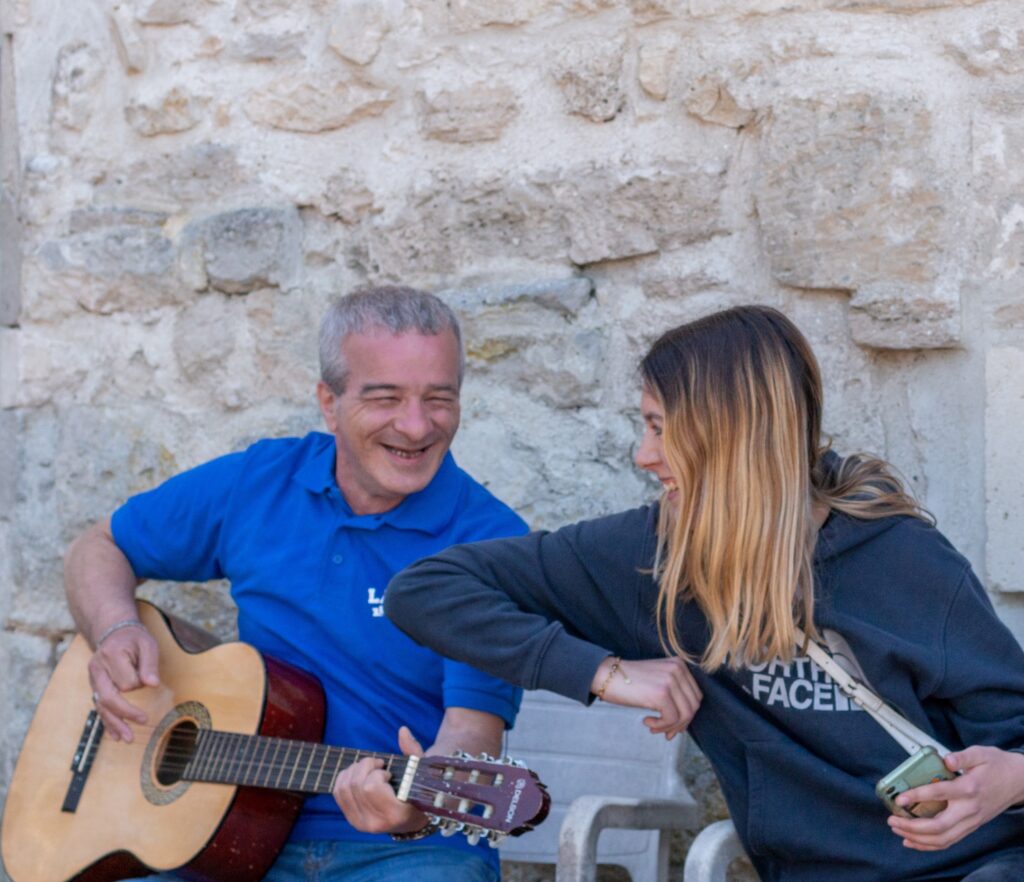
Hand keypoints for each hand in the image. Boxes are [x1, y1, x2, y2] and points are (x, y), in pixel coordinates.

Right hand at [87, 624, 159, 742]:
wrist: (113, 633)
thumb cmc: (134, 639)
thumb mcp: (147, 643)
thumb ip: (150, 663)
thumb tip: (152, 685)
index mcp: (111, 656)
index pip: (126, 682)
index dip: (139, 683)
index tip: (147, 677)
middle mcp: (97, 669)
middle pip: (108, 698)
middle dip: (125, 713)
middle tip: (144, 721)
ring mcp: (93, 680)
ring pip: (101, 706)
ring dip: (114, 724)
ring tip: (127, 739)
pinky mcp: (95, 687)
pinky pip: (99, 707)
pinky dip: (107, 722)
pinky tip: (115, 735)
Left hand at [333, 726, 429, 833]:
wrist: (413, 818)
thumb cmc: (419, 791)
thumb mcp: (421, 771)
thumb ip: (413, 751)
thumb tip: (402, 730)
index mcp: (396, 814)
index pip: (371, 787)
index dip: (377, 773)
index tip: (388, 772)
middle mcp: (376, 823)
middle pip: (356, 785)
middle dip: (366, 766)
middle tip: (379, 765)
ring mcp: (362, 824)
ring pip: (344, 788)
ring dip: (355, 770)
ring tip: (369, 769)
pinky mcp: (353, 820)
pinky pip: (338, 793)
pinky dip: (345, 777)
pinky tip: (359, 774)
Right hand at [591, 656, 701, 739]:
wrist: (605, 675)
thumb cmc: (627, 681)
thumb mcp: (656, 681)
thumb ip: (673, 693)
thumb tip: (684, 723)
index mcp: (679, 664)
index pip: (695, 696)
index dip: (686, 715)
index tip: (672, 726)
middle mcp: (678, 669)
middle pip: (693, 706)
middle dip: (680, 724)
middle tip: (665, 732)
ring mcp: (671, 680)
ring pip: (685, 714)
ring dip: (670, 727)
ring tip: (654, 728)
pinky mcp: (662, 693)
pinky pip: (672, 719)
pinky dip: (661, 726)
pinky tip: (647, 721)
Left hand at [887, 746, 1023, 850]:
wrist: (1019, 782)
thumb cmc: (997, 765)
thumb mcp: (981, 754)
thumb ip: (962, 756)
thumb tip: (946, 759)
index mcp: (969, 788)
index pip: (939, 794)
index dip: (917, 796)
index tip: (899, 798)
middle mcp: (970, 809)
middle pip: (939, 826)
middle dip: (912, 826)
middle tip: (892, 820)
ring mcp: (971, 821)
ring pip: (944, 839)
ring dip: (918, 838)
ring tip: (898, 830)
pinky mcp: (971, 826)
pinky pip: (950, 841)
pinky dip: (930, 845)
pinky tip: (913, 841)